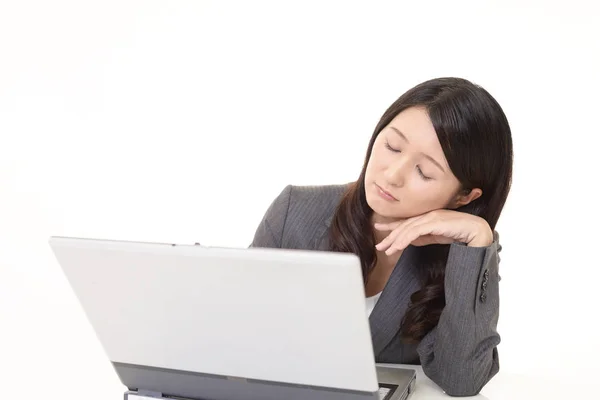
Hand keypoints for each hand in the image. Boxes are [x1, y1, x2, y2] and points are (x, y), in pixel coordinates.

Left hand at [374, 209, 492, 255]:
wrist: (477, 231)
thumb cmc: (461, 233)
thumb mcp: (437, 236)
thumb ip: (424, 237)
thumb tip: (409, 241)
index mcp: (428, 217)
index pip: (407, 222)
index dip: (392, 226)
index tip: (380, 229)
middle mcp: (427, 215)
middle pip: (404, 225)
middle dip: (390, 235)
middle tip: (379, 245)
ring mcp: (431, 217)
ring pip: (407, 229)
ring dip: (395, 240)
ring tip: (386, 250)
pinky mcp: (434, 221)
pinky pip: (415, 232)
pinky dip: (404, 240)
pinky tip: (397, 247)